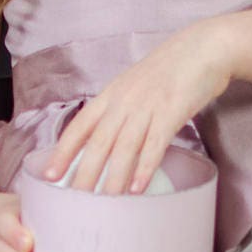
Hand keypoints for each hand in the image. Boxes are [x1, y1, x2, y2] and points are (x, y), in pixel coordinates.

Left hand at [38, 18, 237, 194]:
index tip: (49, 174)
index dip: (63, 151)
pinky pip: (155, 144)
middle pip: (99, 142)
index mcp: (111, 95)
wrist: (203, 48)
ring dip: (113, 178)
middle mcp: (124, 102)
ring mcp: (147, 107)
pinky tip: (137, 188)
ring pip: (124, 147)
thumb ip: (118, 109)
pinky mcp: (171, 112)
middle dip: (84, 174)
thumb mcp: (134, 86)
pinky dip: (145, 167)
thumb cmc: (169, 69)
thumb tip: (105, 139)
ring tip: (104, 204)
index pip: (80, 126)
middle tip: (73, 201)